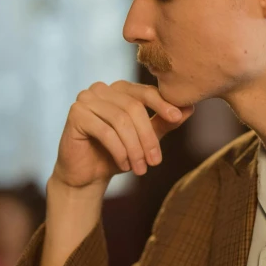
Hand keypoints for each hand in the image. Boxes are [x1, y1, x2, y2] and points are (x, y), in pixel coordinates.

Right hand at [53, 80, 194, 188]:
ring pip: (121, 121)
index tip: (177, 118)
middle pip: (133, 108)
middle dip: (147, 137)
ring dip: (134, 148)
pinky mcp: (76, 115)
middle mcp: (100, 89)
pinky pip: (105, 132)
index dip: (162, 104)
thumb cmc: (114, 155)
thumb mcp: (143, 139)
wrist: (85, 176)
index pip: (144, 92)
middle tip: (155, 162)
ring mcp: (85, 99)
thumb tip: (190, 108)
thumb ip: (163, 122)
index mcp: (118, 89)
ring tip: (140, 169)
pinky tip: (124, 165)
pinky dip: (119, 151)